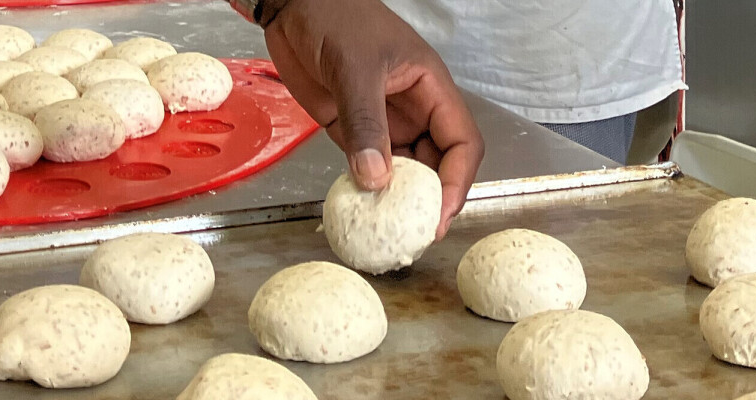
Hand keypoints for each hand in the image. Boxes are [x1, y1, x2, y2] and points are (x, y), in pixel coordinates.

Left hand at [261, 0, 484, 239]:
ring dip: (396, 197)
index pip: (461, 142)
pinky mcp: (350, 127)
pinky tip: (359, 207)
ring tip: (386, 229)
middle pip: (436, 163)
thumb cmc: (336, 18)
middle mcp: (413, 108)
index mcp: (431, 88)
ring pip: (401, 168)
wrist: (293, 5)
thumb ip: (366, 123)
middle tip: (412, 233)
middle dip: (429, 197)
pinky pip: (366, 164)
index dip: (456, 181)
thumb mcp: (355, 69)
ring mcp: (382, 120)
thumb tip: (377, 179)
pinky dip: (365, 186)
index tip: (438, 213)